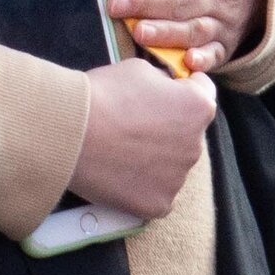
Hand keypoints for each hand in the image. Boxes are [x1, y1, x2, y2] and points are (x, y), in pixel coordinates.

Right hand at [71, 58, 218, 217]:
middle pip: (187, 134)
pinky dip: (142, 185)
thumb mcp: (141, 69)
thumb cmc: (104, 95)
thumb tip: (167, 90)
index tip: (163, 93)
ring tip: (121, 150)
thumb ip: (164, 82)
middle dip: (168, 128)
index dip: (181, 89)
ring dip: (155, 158)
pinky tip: (120, 172)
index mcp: (199, 108)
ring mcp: (179, 179)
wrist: (71, 133)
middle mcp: (197, 146)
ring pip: (171, 165)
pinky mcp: (159, 204)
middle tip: (133, 125)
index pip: (203, 93)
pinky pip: (157, 193)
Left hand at [109, 0, 266, 73]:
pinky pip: (216, 55)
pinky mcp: (227, 43)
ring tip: (138, 32)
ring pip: (194, 29)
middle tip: (114, 4)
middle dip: (147, 2)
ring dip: (166, 33)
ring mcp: (226, 22)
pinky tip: (186, 63)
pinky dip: (203, 61)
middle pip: (181, 0)